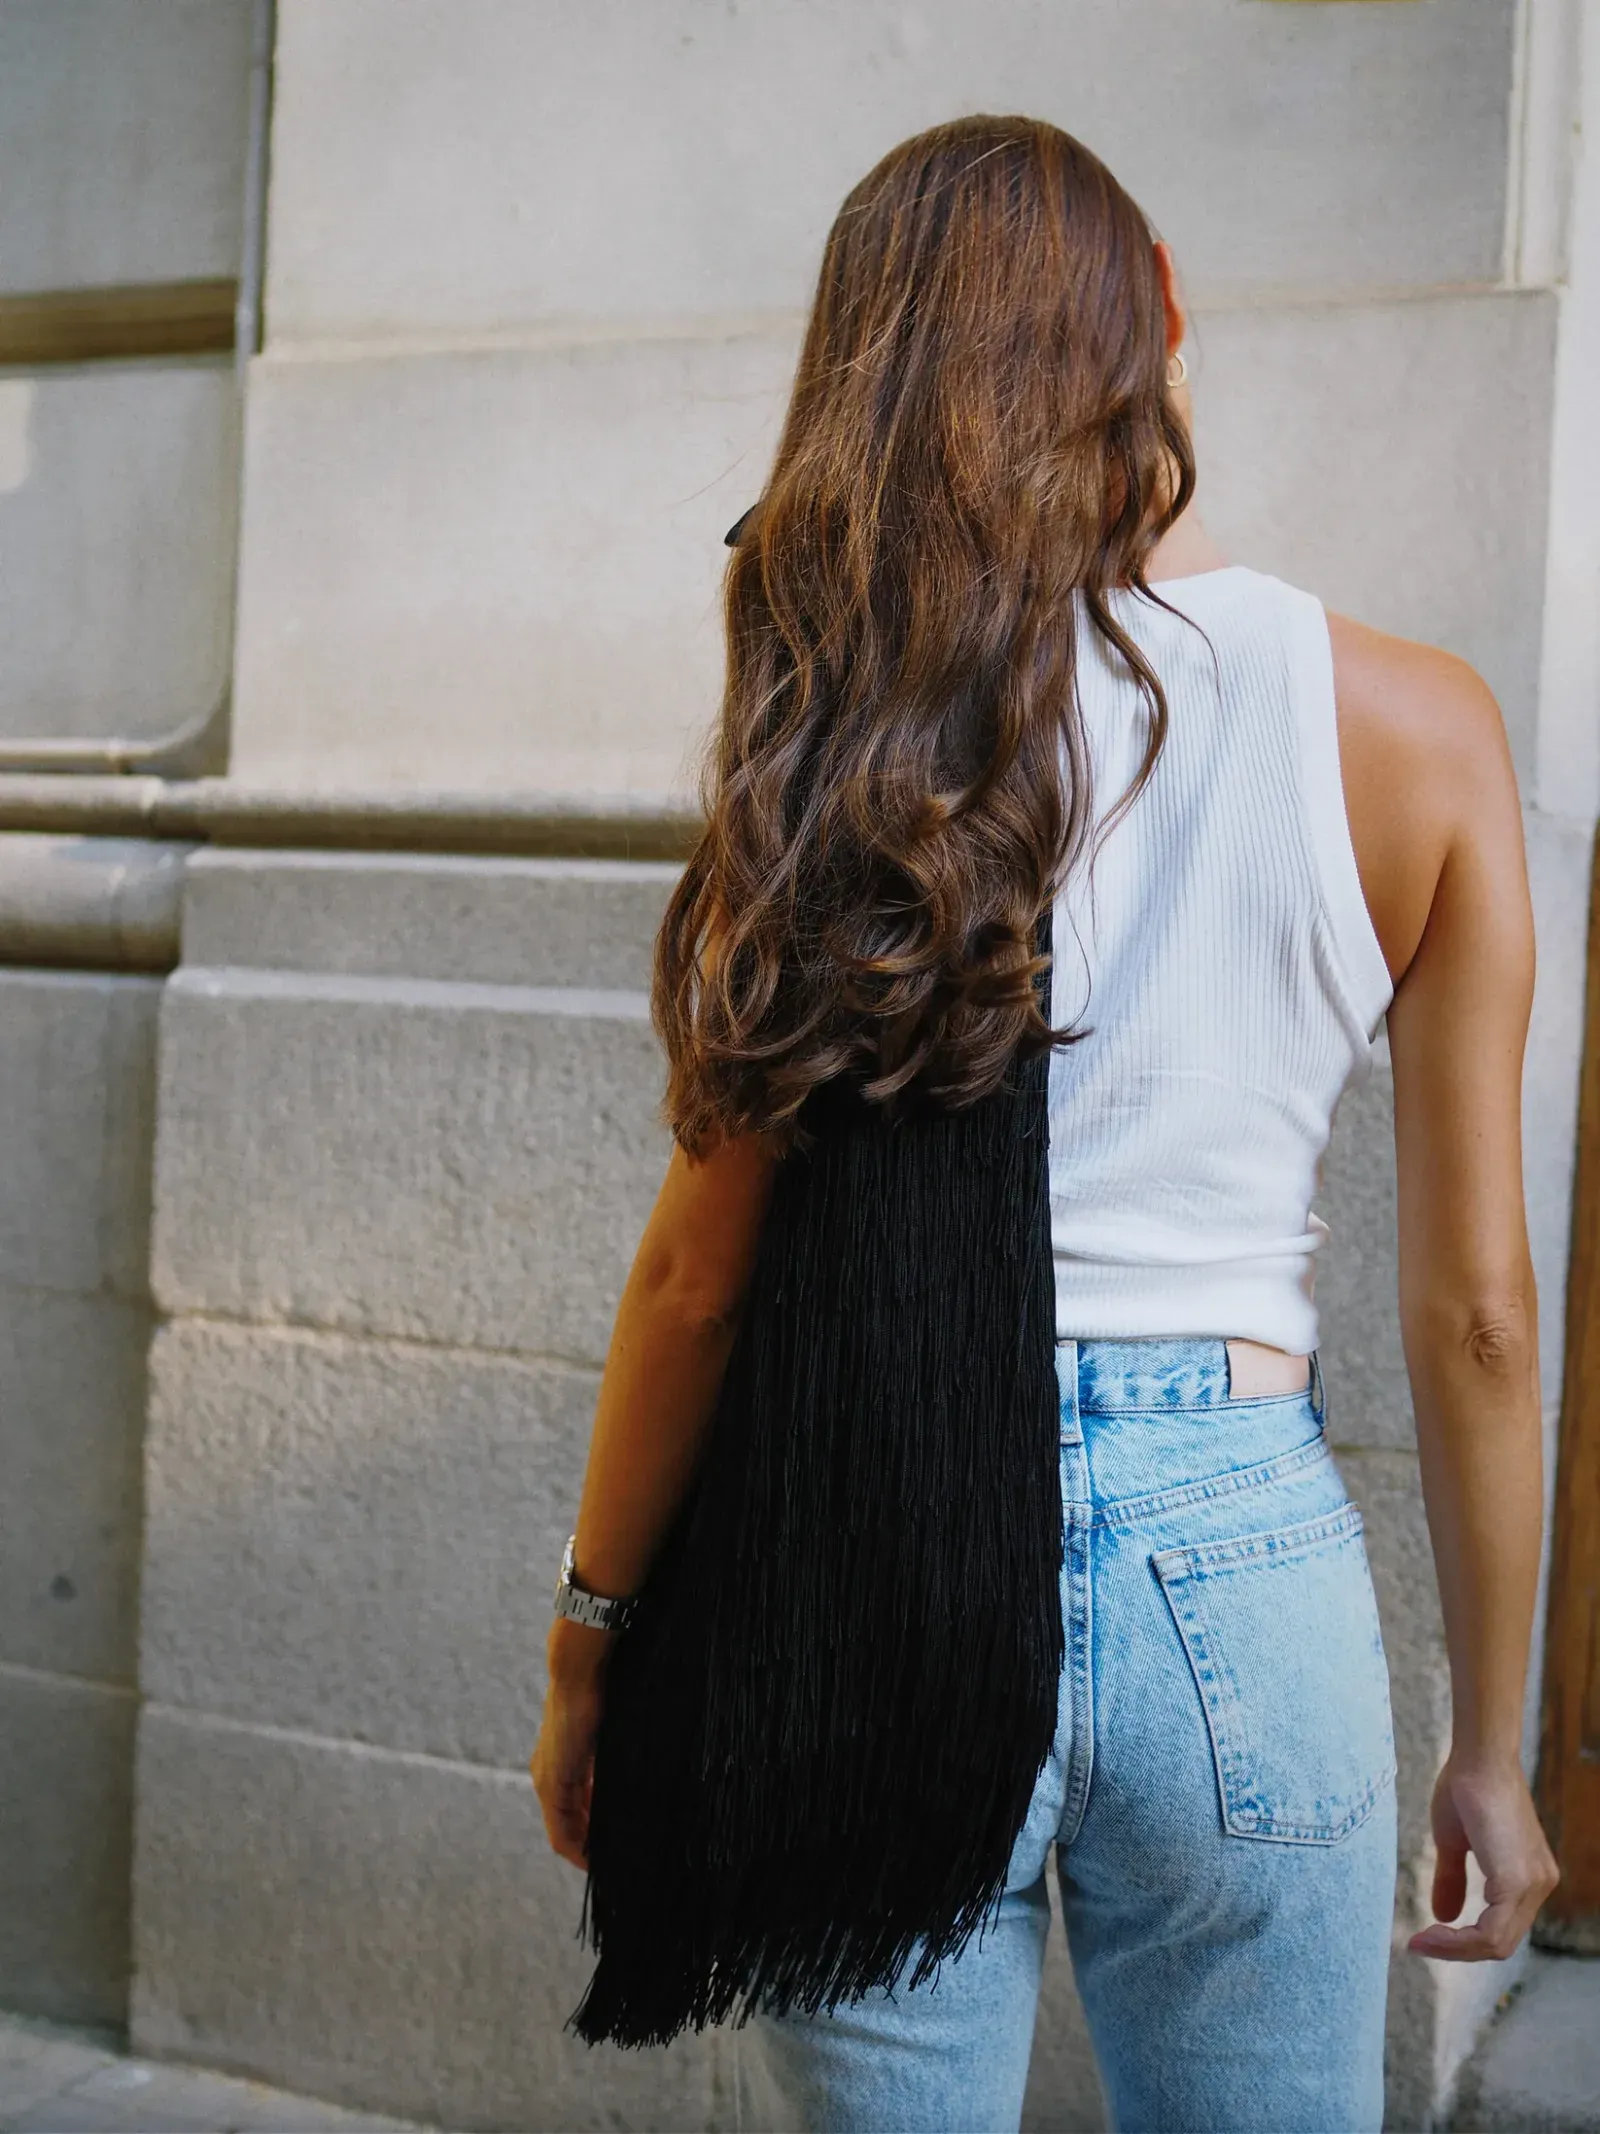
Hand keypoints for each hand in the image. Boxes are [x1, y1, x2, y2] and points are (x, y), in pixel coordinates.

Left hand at [529, 1630, 610, 1870]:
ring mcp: (548, 1781)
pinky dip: (577, 1848)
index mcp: (568, 1763)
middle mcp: (551, 1776)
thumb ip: (621, 1759)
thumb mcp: (616, 1736)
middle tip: (620, 1861)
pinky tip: (594, 1859)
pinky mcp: (551, 1784)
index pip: (579, 1810)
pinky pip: (560, 1831)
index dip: (597, 1832)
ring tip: (611, 1863)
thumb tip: (650, 1778)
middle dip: (594, 1845)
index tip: (620, 1846)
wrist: (583, 1669)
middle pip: (571, 1826)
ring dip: (586, 1849)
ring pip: (565, 1831)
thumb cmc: (607, 1692)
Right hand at [1407, 1751, 1558, 1961]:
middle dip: (1456, 1951)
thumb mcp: (1453, 1842)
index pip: (1500, 1929)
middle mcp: (1538, 1885)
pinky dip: (1461, 1940)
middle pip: (1500, 1943)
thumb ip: (1453, 1879)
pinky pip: (1492, 1930)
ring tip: (1422, 1941)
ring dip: (1455, 1949)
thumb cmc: (1464, 1788)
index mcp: (1526, 1877)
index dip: (1462, 1943)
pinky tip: (1434, 1931)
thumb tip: (1442, 1916)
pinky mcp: (1519, 1881)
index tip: (1423, 1939)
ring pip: (1497, 1942)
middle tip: (1419, 1944)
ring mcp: (1534, 1884)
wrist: (1478, 1758)